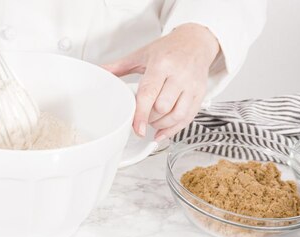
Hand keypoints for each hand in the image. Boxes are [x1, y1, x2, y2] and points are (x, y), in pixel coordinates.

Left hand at [103, 23, 219, 140]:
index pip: (149, 93)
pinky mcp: (200, 93)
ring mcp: (192, 85)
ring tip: (152, 121)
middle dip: (150, 117)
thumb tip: (99, 72)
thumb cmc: (168, 49)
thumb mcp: (141, 55)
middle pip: (163, 107)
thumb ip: (119, 66)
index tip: (136, 128)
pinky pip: (188, 117)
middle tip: (142, 117)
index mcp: (162, 64)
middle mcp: (179, 74)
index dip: (141, 114)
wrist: (196, 41)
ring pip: (177, 115)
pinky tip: (163, 131)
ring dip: (162, 124)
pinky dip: (174, 129)